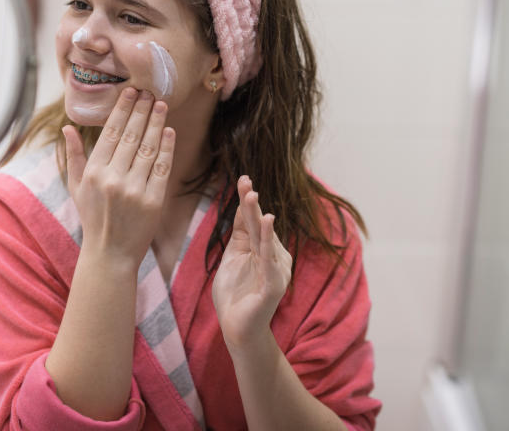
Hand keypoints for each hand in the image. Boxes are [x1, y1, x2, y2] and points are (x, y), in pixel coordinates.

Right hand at [63, 88, 174, 267]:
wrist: (111, 254)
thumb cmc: (93, 217)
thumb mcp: (77, 187)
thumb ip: (74, 156)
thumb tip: (68, 126)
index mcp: (94, 173)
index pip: (110, 133)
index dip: (122, 110)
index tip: (130, 92)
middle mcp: (113, 179)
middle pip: (130, 136)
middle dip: (141, 111)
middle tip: (149, 92)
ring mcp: (134, 190)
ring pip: (147, 148)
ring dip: (156, 124)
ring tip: (161, 105)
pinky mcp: (153, 201)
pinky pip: (161, 168)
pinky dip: (166, 148)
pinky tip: (169, 131)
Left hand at [212, 175, 291, 351]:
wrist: (237, 329)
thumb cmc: (234, 296)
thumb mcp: (233, 258)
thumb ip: (239, 236)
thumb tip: (241, 208)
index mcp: (263, 250)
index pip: (252, 221)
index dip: (247, 201)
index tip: (242, 179)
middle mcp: (273, 256)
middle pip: (259, 225)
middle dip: (251, 203)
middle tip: (245, 181)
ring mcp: (275, 270)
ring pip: (264, 239)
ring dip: (258, 217)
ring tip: (252, 197)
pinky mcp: (274, 285)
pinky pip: (269, 260)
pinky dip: (267, 242)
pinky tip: (267, 223)